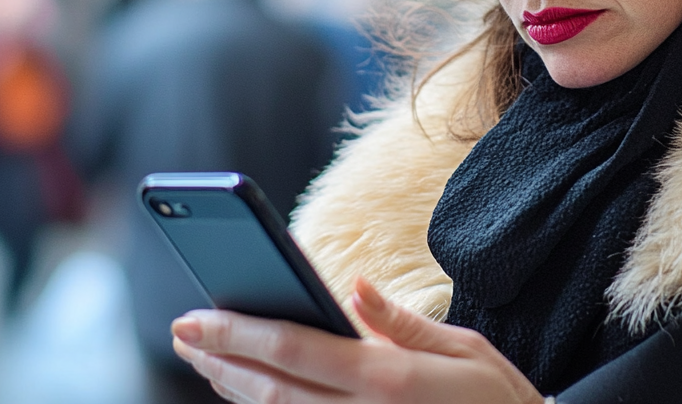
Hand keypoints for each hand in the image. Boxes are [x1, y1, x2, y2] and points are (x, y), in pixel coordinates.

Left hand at [171, 277, 544, 403]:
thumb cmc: (499, 402)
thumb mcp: (464, 352)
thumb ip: (402, 324)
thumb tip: (355, 289)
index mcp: (389, 380)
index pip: (295, 350)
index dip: (236, 334)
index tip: (194, 317)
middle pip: (271, 389)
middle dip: (219, 359)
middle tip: (182, 331)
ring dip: (233, 389)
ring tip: (203, 358)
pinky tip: (248, 393)